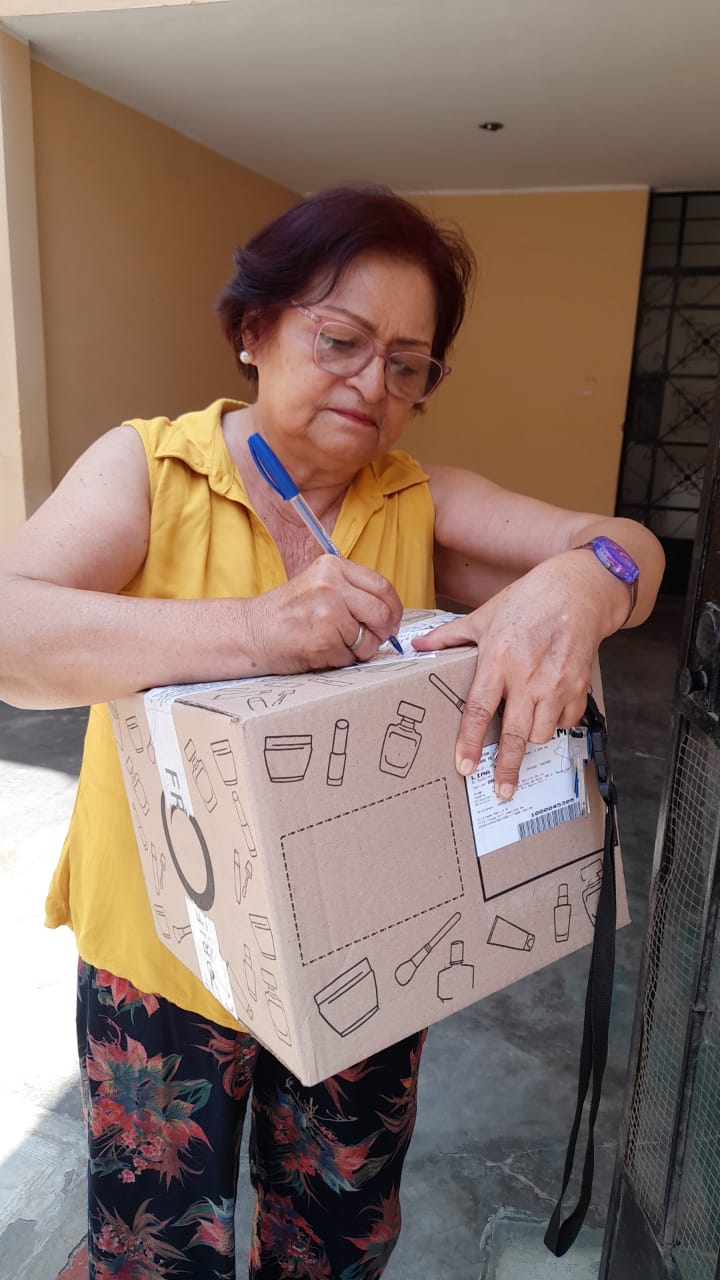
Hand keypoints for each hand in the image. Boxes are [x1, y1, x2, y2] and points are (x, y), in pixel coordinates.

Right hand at [247, 555, 402, 672]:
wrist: (251, 632)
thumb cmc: (287, 613)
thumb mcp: (319, 585)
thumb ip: (351, 591)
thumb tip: (390, 614)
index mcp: (332, 567)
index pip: (382, 586)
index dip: (393, 608)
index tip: (391, 621)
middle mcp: (330, 585)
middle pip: (382, 613)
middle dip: (382, 632)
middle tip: (372, 639)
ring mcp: (326, 612)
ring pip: (368, 639)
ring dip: (360, 650)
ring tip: (337, 645)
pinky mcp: (322, 640)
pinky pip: (351, 657)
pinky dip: (341, 660)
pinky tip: (322, 651)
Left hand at [413, 555, 610, 797]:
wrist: (578, 591)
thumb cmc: (528, 601)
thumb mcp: (484, 615)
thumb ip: (450, 636)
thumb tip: (419, 646)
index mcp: (499, 659)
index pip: (479, 709)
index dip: (470, 742)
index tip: (465, 767)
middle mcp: (528, 676)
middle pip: (515, 734)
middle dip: (507, 767)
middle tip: (501, 791)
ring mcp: (556, 684)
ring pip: (541, 733)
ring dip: (529, 740)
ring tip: (521, 733)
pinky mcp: (579, 687)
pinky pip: (565, 722)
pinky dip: (555, 724)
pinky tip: (546, 712)